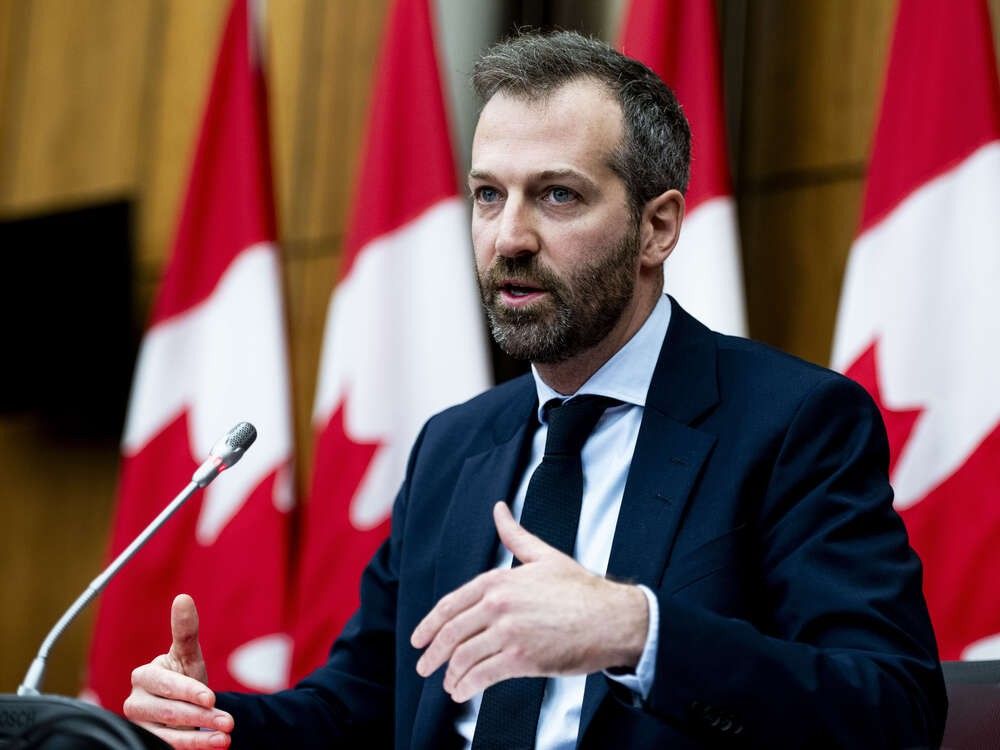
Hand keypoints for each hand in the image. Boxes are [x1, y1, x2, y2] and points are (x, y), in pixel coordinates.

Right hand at [123, 594, 233, 747]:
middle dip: (200, 716)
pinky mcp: (146, 743)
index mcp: (143, 676)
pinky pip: (167, 748)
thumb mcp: (189, 656)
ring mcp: (140, 726)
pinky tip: (216, 745)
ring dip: (199, 737)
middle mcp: (136, 702)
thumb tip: (183, 598)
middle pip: (167, 711)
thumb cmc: (184, 677)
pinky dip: (194, 746)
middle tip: (229, 721)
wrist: (183, 705)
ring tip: (226, 737)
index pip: (165, 684)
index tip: (211, 697)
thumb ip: (186, 631)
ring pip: (168, 735)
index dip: (188, 691)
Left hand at [410, 502, 648, 701]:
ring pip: (463, 657)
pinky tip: (463, 692)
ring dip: (450, 674)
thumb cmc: (582, 590)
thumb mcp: (544, 556)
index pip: (451, 604)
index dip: (430, 625)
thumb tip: (499, 510)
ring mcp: (508, 632)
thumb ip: (515, 535)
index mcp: (499, 581)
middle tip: (424, 666)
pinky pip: (481, 676)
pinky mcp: (521, 658)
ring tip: (449, 683)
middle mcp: (498, 604)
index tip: (419, 639)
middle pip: (451, 633)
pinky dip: (467, 687)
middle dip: (432, 653)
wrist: (613, 618)